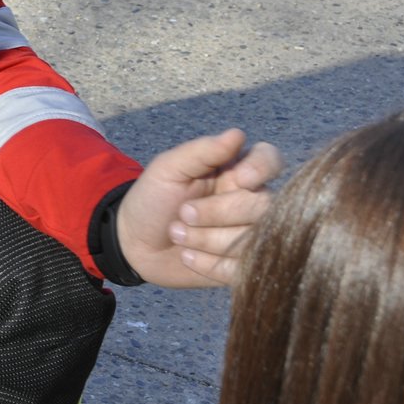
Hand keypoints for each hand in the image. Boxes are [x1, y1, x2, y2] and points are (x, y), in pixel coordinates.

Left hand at [116, 129, 283, 287]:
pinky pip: (243, 269)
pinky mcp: (243, 267)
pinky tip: (188, 257)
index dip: (263, 169)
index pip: (271, 160)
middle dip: (218, 212)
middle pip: (263, 205)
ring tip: (178, 236)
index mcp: (236, 171)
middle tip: (182, 214)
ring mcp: (250, 236)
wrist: (133, 244)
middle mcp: (250, 201)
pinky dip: (211, 264)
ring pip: (255, 240)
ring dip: (208, 240)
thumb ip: (201, 152)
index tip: (240, 179)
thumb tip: (237, 134)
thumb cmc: (152, 199)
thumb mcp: (167, 170)